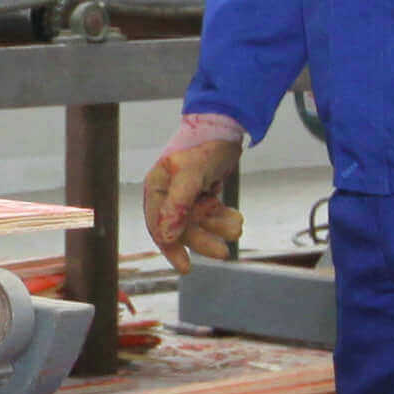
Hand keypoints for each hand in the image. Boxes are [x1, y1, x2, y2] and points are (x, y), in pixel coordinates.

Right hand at [141, 114, 246, 269]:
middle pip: (181, 228)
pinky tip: (236, 217)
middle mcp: (168, 194)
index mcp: (158, 187)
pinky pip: (210, 215)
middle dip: (203, 239)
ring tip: (236, 226)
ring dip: (217, 228)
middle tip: (223, 252)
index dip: (170, 248)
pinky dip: (223, 218)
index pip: (158, 225)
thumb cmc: (204, 147)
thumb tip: (166, 236)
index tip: (186, 266)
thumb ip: (178, 205)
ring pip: (199, 223)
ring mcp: (186, 195)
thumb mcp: (190, 175)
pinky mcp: (202, 194)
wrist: (227, 127)